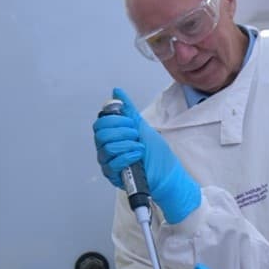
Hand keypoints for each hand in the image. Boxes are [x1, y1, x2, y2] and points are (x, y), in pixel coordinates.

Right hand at [92, 88, 200, 222]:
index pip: (100, 123)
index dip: (116, 121)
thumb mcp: (142, 127)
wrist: (167, 174)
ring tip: (140, 147)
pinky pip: (112, 163)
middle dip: (122, 132)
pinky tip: (138, 156)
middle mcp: (106, 149)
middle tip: (136, 135)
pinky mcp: (113, 176)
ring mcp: (108, 163)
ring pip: (106, 148)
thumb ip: (128, 110)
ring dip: (127, 145)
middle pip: (100, 134)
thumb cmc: (156, 153)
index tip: (132, 125)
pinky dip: (127, 156)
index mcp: (111, 136)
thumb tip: (116, 91)